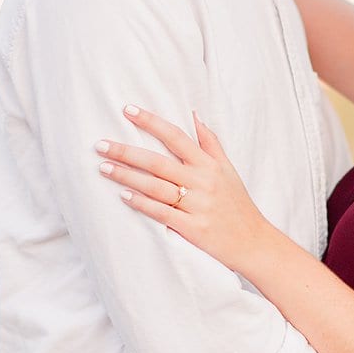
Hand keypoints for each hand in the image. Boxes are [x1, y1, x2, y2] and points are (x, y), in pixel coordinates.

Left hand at [97, 106, 274, 275]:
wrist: (253, 242)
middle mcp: (202, 182)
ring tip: (104, 168)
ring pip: (156, 187)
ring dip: (127, 177)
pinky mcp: (192, 228)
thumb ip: (210, 142)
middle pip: (158, 162)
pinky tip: (124, 197)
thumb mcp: (228, 170)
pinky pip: (162, 213)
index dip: (150, 121)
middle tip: (100, 145)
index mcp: (209, 165)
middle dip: (127, 151)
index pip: (175, 136)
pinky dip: (142, 204)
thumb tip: (194, 114)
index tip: (127, 110)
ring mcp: (197, 205)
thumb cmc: (238, 205)